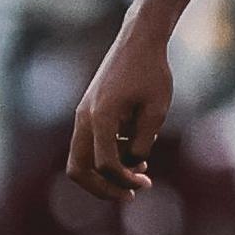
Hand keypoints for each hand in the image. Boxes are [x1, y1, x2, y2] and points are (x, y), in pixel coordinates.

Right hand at [67, 27, 169, 199]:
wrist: (139, 40)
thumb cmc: (152, 72)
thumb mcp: (156, 110)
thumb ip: (143, 142)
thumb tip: (131, 165)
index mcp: (101, 117)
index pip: (105, 165)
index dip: (125, 180)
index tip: (147, 182)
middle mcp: (84, 118)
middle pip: (78, 170)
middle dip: (104, 188)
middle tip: (132, 194)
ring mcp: (82, 115)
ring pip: (79, 160)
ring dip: (105, 174)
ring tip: (138, 173)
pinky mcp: (88, 113)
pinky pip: (88, 146)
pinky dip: (105, 157)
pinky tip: (134, 153)